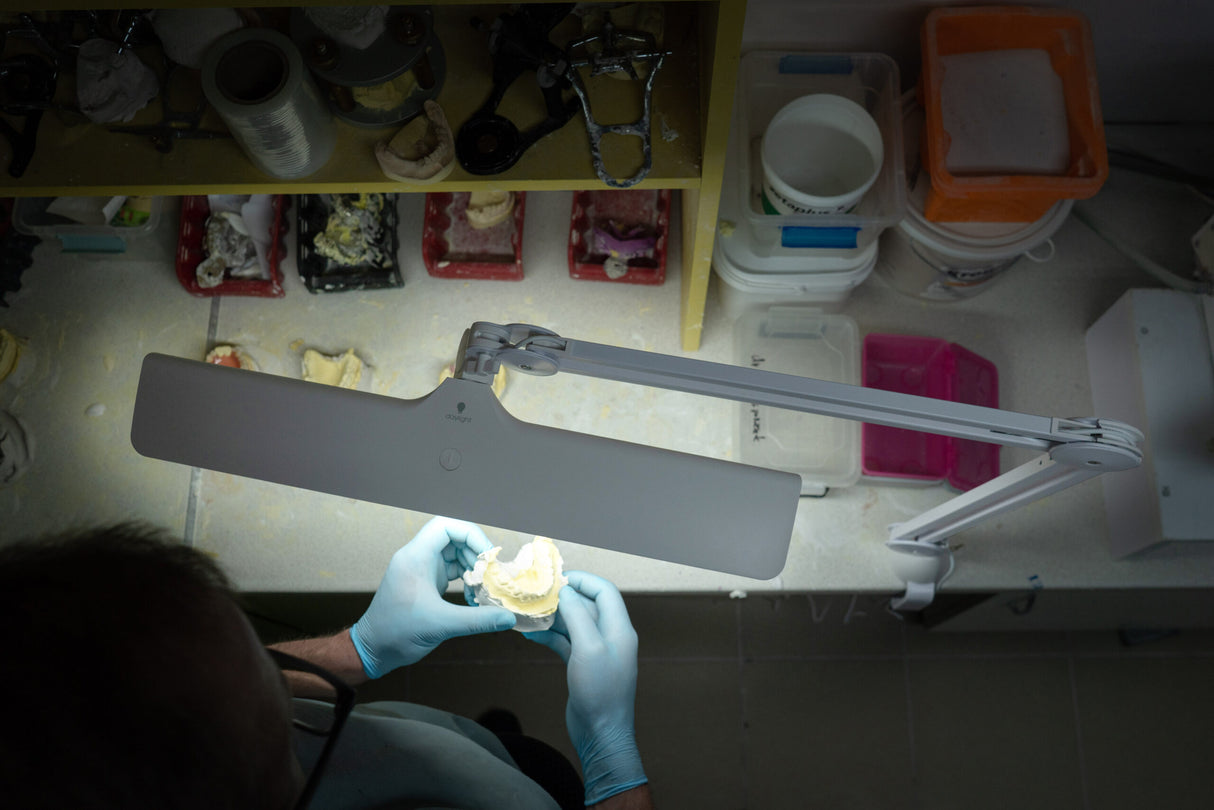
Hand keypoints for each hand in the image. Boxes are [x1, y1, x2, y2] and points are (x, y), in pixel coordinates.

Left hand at [350, 517, 515, 677]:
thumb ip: (478, 620)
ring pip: (454, 553)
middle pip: (454, 537)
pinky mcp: (425, 582)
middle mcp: (418, 557)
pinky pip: (451, 569)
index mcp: (415, 557)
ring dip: (473, 566)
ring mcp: (421, 569)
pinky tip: (473, 596)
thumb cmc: (397, 633)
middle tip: (491, 574)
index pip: (446, 525)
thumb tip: (509, 617)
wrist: (373, 650)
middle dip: (476, 553)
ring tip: (484, 587)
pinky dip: (465, 578)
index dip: (471, 534)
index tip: (487, 556)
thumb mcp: (441, 625)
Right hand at [525, 571, 646, 804]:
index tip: (558, 578)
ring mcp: (596, 652)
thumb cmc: (600, 691)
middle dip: (563, 598)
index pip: (605, 591)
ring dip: (553, 617)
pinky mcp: (582, 666)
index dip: (583, 580)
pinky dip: (550, 636)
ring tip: (529, 612)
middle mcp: (610, 637)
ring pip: (574, 624)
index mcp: (619, 629)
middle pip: (587, 606)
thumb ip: (579, 616)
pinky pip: (565, 642)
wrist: (601, 734)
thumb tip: (565, 591)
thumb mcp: (589, 648)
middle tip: (537, 594)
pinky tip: (531, 633)